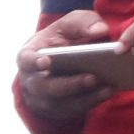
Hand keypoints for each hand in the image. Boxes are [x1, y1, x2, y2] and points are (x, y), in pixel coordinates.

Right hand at [17, 10, 113, 124]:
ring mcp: (42, 98)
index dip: (33, 62)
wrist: (62, 61)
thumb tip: (99, 31)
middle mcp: (32, 81)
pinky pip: (72, 110)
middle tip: (93, 78)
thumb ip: (83, 23)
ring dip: (85, 97)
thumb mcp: (71, 25)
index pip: (25, 60)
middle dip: (69, 84)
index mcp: (29, 56)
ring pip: (60, 103)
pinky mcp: (57, 109)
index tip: (45, 62)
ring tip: (108, 87)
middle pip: (44, 88)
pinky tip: (108, 92)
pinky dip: (91, 102)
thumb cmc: (63, 39)